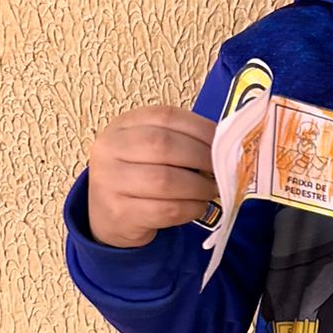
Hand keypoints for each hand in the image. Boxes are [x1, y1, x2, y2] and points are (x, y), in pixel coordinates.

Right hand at [86, 106, 218, 247]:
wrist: (108, 216)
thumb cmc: (137, 178)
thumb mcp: (149, 150)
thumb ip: (179, 141)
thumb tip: (224, 147)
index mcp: (122, 125)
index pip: (166, 116)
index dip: (201, 128)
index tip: (223, 143)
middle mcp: (110, 149)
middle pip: (164, 145)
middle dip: (201, 158)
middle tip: (221, 170)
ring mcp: (110, 182)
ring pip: (164, 180)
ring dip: (198, 186)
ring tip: (211, 190)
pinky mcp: (119, 213)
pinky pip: (165, 210)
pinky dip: (190, 208)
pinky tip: (198, 207)